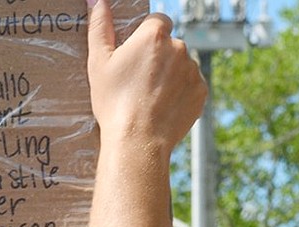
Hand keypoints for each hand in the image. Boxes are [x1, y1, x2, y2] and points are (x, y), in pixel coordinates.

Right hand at [87, 0, 206, 154]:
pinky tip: (162, 109)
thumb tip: (97, 1)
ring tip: (149, 100)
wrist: (137, 141)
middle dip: (157, 59)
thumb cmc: (114, 102)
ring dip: (169, 77)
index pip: (156, 21)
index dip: (144, 38)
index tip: (135, 58)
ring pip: (181, 66)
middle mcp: (179, 46)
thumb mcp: (98, 64)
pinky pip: (190, 87)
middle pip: (169, 45)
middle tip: (138, 84)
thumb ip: (100, 28)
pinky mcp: (201, 92)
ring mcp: (193, 70)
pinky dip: (179, 95)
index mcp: (154, 35)